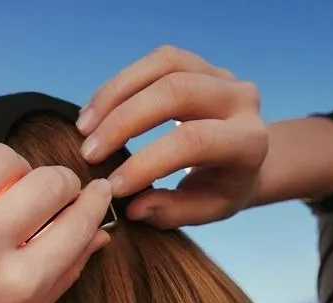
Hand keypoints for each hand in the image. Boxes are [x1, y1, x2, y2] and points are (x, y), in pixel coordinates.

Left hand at [0, 143, 112, 302]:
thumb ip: (64, 272)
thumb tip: (100, 226)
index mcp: (13, 285)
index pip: (76, 220)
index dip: (94, 201)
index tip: (96, 192)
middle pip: (45, 180)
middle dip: (59, 182)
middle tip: (53, 191)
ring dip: (11, 173)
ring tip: (1, 195)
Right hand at [76, 45, 267, 228]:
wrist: (247, 157)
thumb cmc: (223, 188)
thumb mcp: (207, 211)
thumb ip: (172, 211)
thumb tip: (133, 206)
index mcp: (248, 142)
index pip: (192, 142)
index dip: (146, 162)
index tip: (112, 187)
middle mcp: (241, 100)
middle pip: (176, 92)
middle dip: (123, 122)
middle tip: (89, 153)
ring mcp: (221, 75)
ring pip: (163, 68)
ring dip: (114, 96)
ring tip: (84, 127)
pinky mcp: (199, 63)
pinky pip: (156, 61)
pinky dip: (119, 84)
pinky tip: (96, 110)